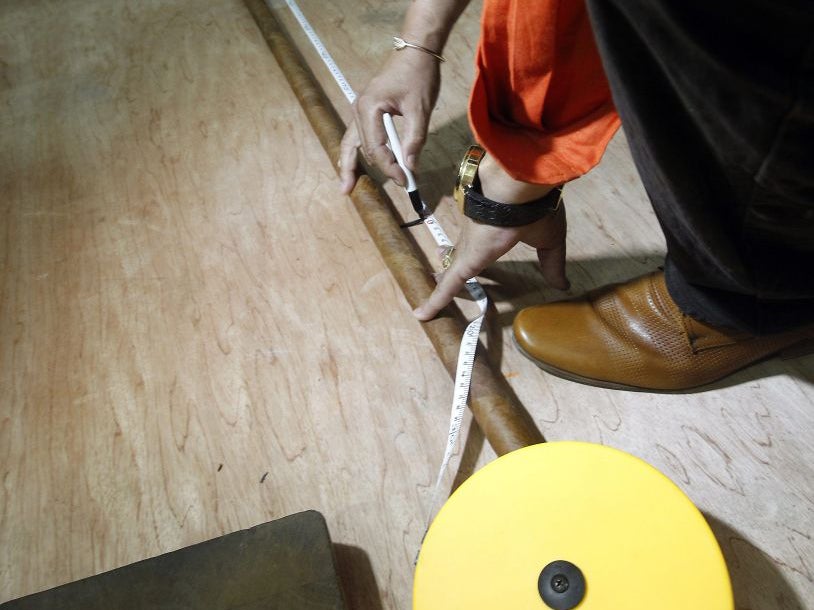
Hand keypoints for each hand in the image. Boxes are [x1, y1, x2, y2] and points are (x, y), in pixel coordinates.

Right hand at [339, 51, 439, 193]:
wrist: (415, 51)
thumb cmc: (418, 75)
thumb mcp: (420, 109)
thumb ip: (414, 140)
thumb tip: (410, 166)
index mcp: (369, 108)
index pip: (376, 149)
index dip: (391, 168)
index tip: (406, 180)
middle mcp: (358, 109)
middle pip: (364, 149)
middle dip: (380, 169)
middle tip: (394, 187)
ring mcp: (359, 109)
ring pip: (351, 143)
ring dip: (351, 164)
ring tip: (347, 186)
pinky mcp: (365, 110)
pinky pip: (356, 136)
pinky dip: (355, 152)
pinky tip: (351, 166)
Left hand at [413, 200, 569, 319]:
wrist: (517, 191)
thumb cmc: (535, 210)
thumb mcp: (550, 240)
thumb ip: (552, 263)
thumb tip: (563, 284)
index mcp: (496, 230)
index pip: (481, 242)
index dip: (472, 248)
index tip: (466, 249)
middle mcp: (477, 237)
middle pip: (460, 252)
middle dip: (450, 257)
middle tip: (439, 264)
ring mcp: (467, 250)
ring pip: (450, 267)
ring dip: (440, 276)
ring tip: (429, 282)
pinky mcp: (464, 262)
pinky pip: (447, 287)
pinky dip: (434, 302)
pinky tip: (421, 316)